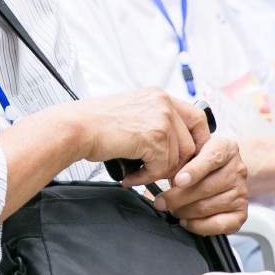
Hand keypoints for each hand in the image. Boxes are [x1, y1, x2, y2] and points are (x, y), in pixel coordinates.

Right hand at [65, 88, 208, 186]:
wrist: (77, 127)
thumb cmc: (96, 125)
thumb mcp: (133, 115)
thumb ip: (155, 124)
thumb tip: (176, 149)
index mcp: (159, 96)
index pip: (197, 118)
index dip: (197, 142)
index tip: (188, 158)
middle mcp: (163, 103)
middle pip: (191, 144)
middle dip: (176, 164)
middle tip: (156, 171)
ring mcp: (161, 118)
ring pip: (178, 159)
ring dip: (157, 172)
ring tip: (135, 173)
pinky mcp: (155, 137)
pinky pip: (162, 168)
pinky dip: (146, 177)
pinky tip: (130, 175)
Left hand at [153, 135, 247, 234]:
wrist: (225, 171)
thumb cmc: (202, 161)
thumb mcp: (193, 150)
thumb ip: (182, 158)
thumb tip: (158, 172)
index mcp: (226, 149)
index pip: (211, 159)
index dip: (194, 171)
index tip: (178, 181)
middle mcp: (237, 170)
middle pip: (205, 188)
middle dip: (177, 198)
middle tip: (160, 202)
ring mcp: (241, 192)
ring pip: (207, 207)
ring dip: (184, 211)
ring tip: (171, 210)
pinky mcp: (242, 213)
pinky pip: (219, 224)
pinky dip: (198, 226)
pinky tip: (186, 221)